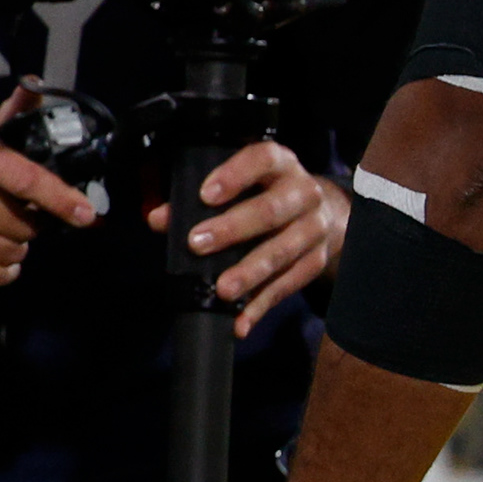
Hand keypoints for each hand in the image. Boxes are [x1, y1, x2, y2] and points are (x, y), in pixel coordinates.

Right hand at [0, 80, 98, 289]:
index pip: (26, 178)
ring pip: (14, 253)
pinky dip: (0, 271)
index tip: (84, 212)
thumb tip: (36, 83)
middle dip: (29, 225)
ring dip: (13, 247)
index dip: (59, 197)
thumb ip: (11, 117)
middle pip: (27, 226)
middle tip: (13, 216)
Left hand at [159, 139, 346, 338]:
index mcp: (279, 164)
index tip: (205, 195)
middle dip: (233, 229)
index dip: (234, 175)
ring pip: (283, 251)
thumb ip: (193, 197)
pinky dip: (262, 305)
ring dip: (250, 273)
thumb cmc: (262, 192)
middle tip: (197, 243)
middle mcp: (303, 192)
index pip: (262, 159)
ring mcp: (314, 227)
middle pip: (271, 210)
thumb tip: (159, 218)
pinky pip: (289, 285)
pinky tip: (241, 321)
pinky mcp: (317, 260)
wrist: (323, 210)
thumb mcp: (236, 182)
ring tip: (222, 290)